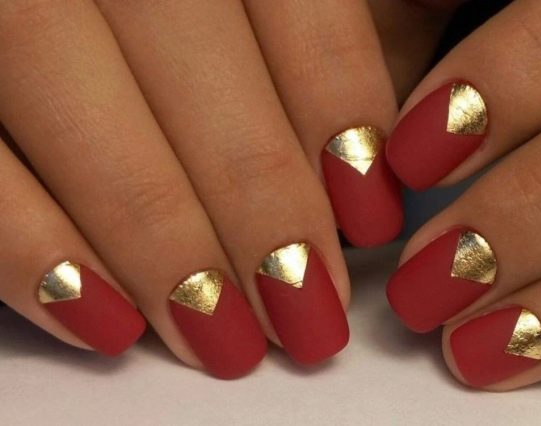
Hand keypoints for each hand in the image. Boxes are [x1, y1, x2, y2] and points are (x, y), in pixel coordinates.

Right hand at [0, 0, 438, 378]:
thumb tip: (438, 107)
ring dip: (160, 240)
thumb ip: (365, 18)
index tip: (372, 214)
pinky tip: (104, 322)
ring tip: (226, 339)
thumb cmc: (202, 13)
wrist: (68, 12)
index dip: (338, 110)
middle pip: (191, 63)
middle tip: (308, 312)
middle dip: (258, 202)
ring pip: (76, 107)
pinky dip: (25, 249)